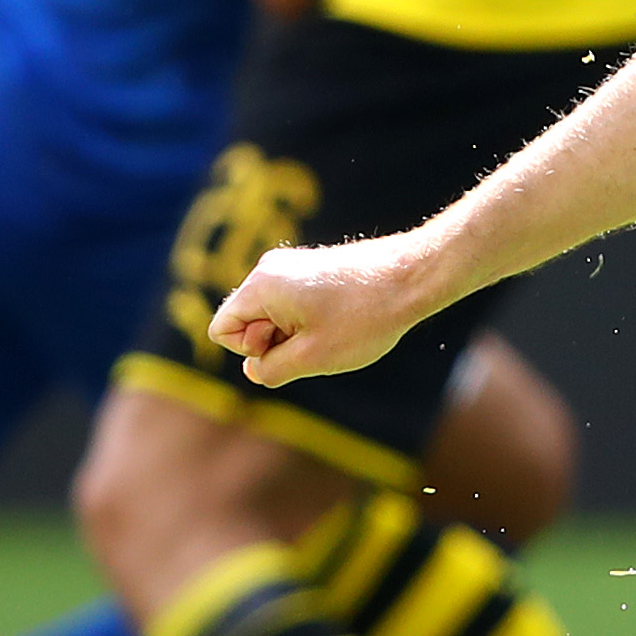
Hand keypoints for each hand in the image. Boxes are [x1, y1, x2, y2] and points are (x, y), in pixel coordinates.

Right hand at [209, 232, 434, 386]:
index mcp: (260, 286)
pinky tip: (344, 320)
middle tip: (320, 339)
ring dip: (295, 333)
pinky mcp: (312, 268)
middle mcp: (268, 269)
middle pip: (246, 321)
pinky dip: (310, 320)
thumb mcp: (313, 358)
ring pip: (272, 315)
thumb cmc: (365, 318)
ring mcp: (291, 266)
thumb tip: (253, 369)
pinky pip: (292, 305)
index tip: (292, 344)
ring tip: (336, 329)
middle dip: (275, 341)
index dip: (252, 350)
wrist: (412, 278)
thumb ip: (271, 369)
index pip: (222, 330)